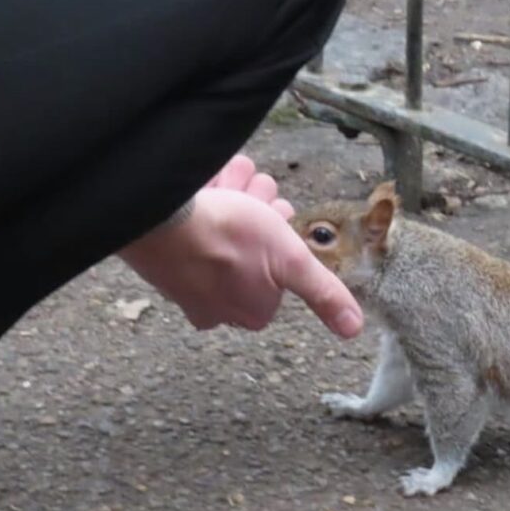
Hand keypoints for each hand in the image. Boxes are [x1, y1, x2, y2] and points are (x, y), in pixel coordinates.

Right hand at [120, 156, 363, 337]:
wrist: (155, 218)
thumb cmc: (228, 238)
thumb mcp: (292, 262)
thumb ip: (324, 294)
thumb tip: (353, 330)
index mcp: (252, 313)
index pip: (280, 266)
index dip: (279, 232)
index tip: (273, 211)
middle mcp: (216, 307)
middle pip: (252, 248)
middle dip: (257, 212)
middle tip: (251, 191)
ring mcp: (185, 286)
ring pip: (224, 233)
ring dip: (233, 201)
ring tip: (228, 180)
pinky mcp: (161, 263)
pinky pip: (193, 230)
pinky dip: (202, 206)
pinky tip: (204, 188)